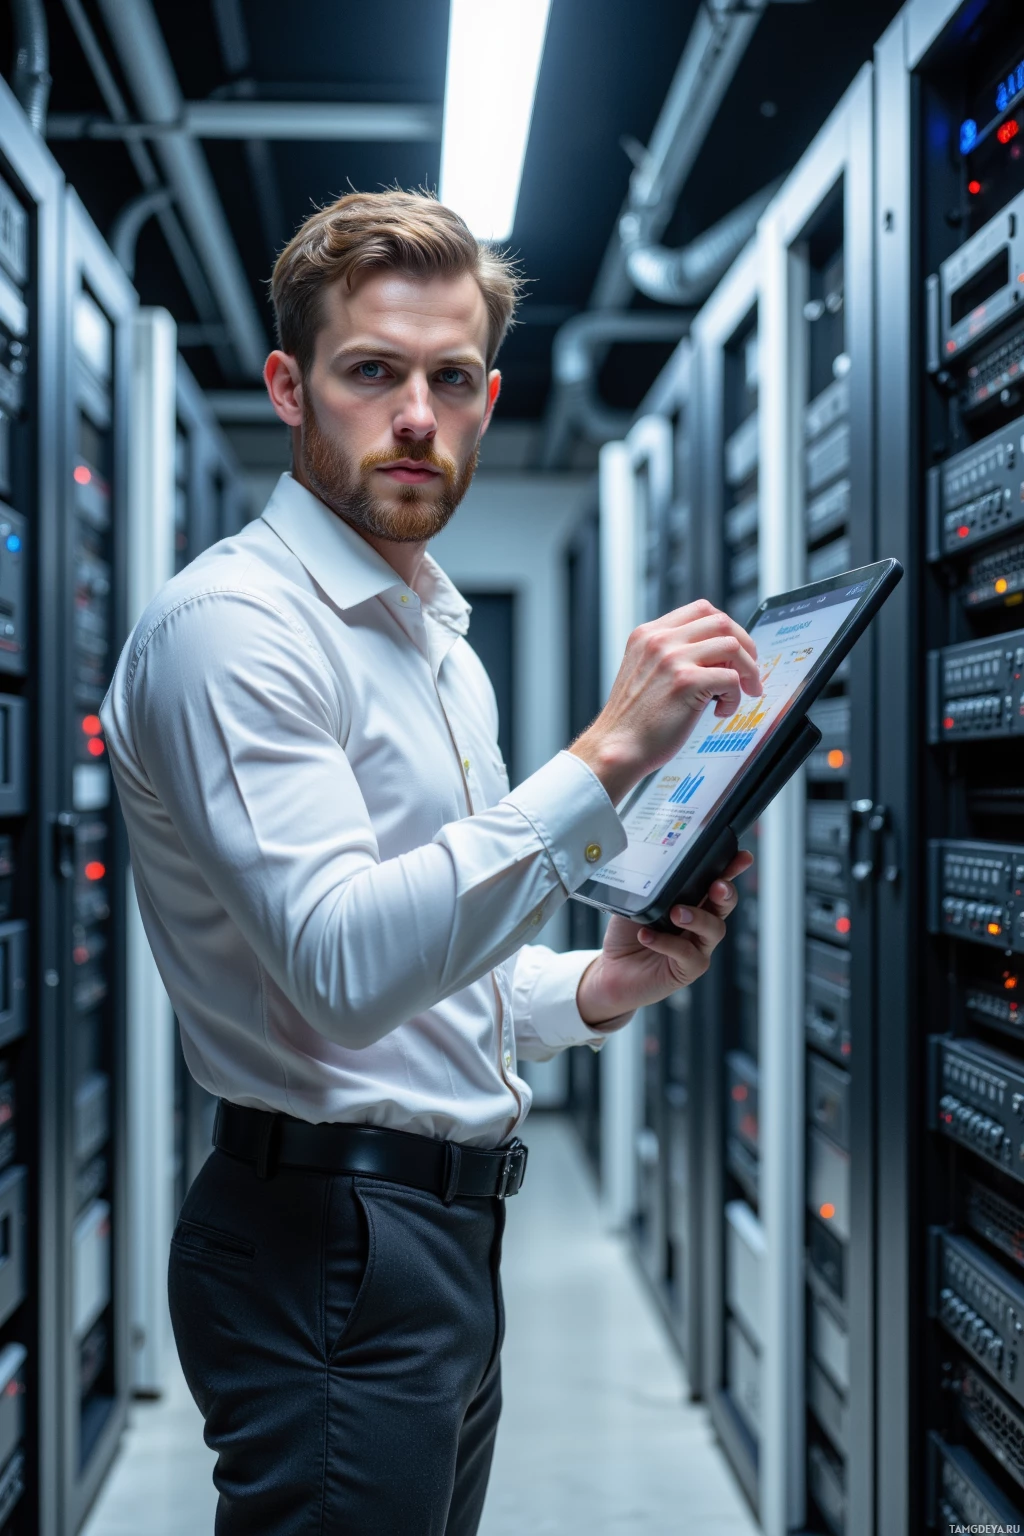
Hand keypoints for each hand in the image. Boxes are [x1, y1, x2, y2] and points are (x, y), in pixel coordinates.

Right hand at [569, 600, 760, 804]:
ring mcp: (671, 659)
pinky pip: (731, 678)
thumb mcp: (646, 672)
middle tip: (749, 672)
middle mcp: (659, 640)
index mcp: (648, 634)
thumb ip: (672, 655)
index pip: (701, 610)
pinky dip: (735, 697)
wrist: (617, 748)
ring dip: (747, 671)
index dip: (727, 629)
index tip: (736, 651)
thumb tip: (718, 653)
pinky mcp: (685, 682)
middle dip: (745, 646)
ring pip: (732, 646)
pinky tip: (720, 712)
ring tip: (741, 693)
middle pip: (721, 621)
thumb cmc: (635, 719)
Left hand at [576, 852, 753, 1028]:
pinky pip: (687, 955)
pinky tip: (647, 936)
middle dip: (725, 892)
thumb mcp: (634, 903)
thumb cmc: (626, 934)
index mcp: (691, 902)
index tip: (742, 857)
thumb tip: (649, 864)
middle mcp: (699, 924)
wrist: (610, 971)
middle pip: (725, 905)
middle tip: (716, 886)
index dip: (731, 869)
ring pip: (714, 930)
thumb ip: (647, 887)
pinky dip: (667, 943)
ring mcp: (697, 947)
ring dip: (698, 918)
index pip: (715, 882)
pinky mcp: (688, 970)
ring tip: (676, 913)